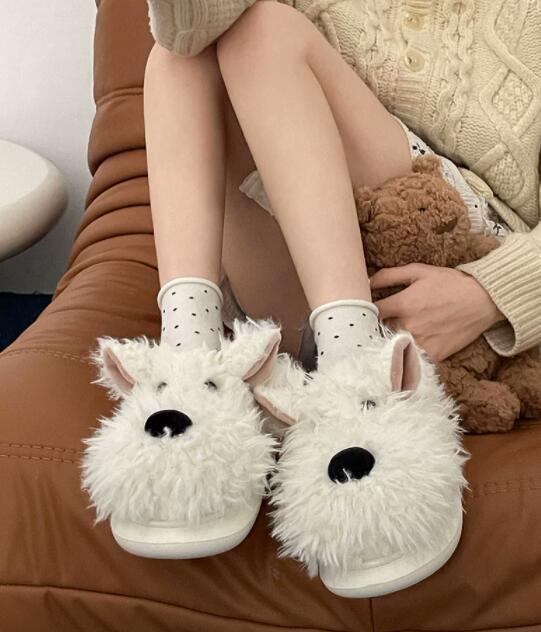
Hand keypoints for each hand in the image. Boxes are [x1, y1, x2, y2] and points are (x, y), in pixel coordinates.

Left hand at [369, 263, 506, 361]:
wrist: (483, 300)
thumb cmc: (449, 283)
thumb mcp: (418, 271)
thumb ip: (389, 276)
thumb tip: (365, 282)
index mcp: (404, 303)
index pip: (371, 312)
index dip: (363, 312)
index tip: (361, 312)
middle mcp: (410, 325)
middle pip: (378, 332)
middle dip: (372, 328)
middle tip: (367, 327)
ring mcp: (422, 342)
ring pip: (391, 347)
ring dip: (385, 343)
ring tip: (380, 340)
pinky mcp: (434, 354)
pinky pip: (411, 359)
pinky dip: (403, 356)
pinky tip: (399, 353)